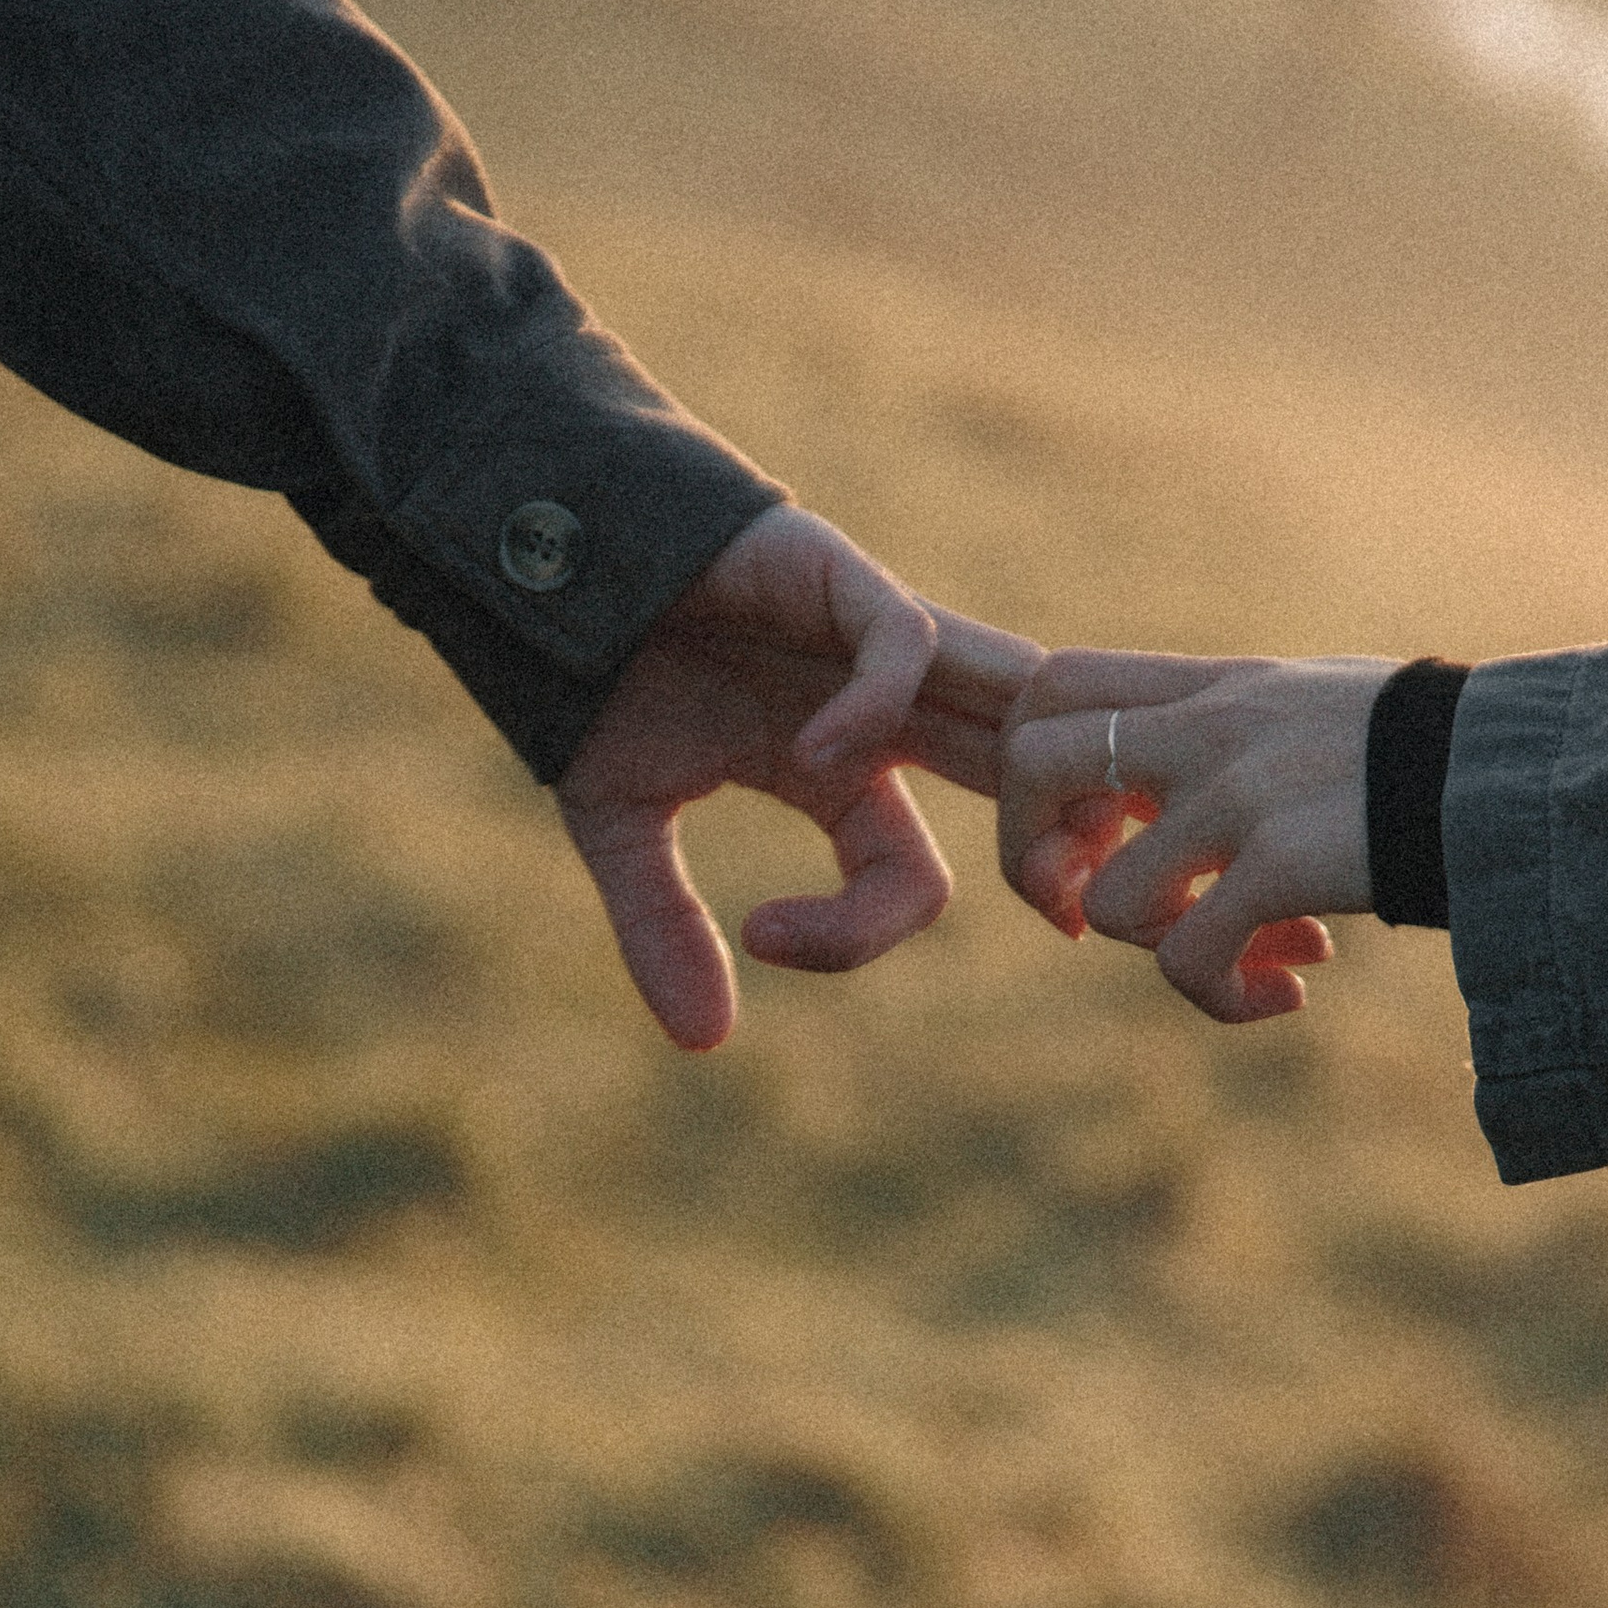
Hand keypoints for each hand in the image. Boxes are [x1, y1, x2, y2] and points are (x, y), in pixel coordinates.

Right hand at [558, 502, 1038, 1048]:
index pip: (911, 878)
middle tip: (1073, 916)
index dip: (860, 930)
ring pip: (1002, 701)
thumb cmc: (584, 679)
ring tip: (1031, 843)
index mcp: (839, 772)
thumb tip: (703, 1043)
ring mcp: (866, 642)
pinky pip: (903, 643)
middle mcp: (876, 710)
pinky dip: (877, 700)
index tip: (761, 937)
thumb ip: (661, 927)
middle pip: (1009, 783)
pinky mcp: (837, 578)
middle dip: (1054, 849)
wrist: (535, 564)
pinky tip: (813, 750)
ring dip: (1031, 772)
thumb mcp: (620, 826)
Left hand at [998, 650, 1392, 1022]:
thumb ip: (1230, 735)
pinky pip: (1189, 962)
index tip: (1088, 830)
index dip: (1033, 769)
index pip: (1055, 681)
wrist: (1528, 771)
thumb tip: (1166, 807)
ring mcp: (1241, 794)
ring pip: (1110, 898)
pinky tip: (1286, 998)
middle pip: (1031, 759)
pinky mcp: (1283, 864)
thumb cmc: (1431, 755)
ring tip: (1242, 961)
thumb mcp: (1314, 710)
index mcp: (1214, 686)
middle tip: (1082, 913)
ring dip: (1159, 952)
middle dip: (1033, 858)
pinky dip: (1221, 999)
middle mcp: (1211, 727)